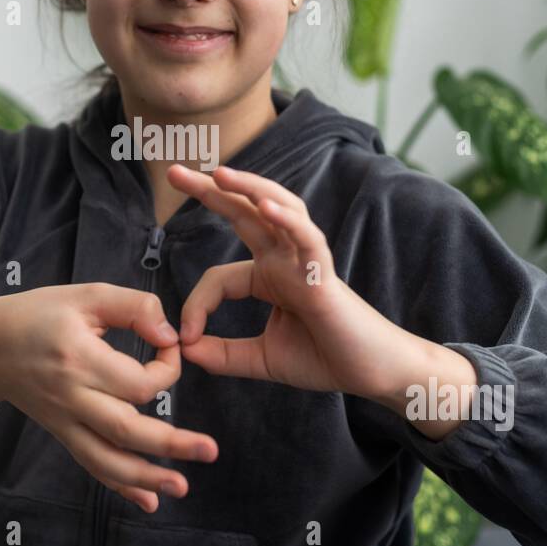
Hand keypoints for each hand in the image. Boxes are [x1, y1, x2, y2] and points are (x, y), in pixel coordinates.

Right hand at [0, 284, 218, 513]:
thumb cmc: (38, 314)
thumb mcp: (86, 294)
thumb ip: (134, 307)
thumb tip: (171, 334)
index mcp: (78, 358)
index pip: (137, 381)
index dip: (167, 369)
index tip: (170, 346)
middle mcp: (71, 397)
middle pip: (126, 430)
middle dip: (172, 443)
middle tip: (211, 450)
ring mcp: (64, 421)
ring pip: (108, 460)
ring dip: (147, 478)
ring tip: (182, 488)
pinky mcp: (62, 434)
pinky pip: (92, 466)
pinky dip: (120, 487)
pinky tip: (148, 502)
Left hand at [166, 163, 402, 398]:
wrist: (372, 373)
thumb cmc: (326, 358)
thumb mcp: (262, 358)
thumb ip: (224, 355)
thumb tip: (183, 350)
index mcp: (269, 277)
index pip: (218, 277)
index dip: (196, 305)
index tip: (184, 338)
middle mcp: (284, 260)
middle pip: (244, 214)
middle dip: (210, 191)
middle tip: (174, 171)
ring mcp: (305, 262)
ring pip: (277, 209)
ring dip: (249, 188)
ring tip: (220, 173)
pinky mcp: (325, 274)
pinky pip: (307, 238)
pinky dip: (288, 220)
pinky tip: (265, 206)